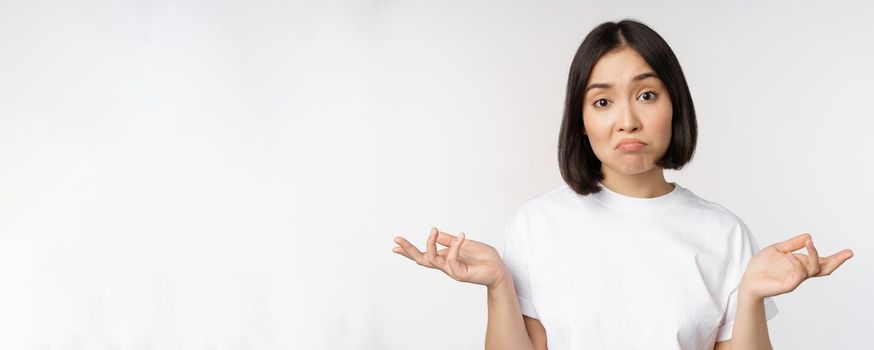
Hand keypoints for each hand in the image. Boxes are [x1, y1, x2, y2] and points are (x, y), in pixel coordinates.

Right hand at [392, 227, 506, 286]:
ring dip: (430, 244)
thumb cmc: (485, 258)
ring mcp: (452, 271)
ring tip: (432, 231)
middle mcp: (446, 266)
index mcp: (446, 259)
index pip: (424, 255)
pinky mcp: (461, 274)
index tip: (395, 244)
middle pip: (422, 260)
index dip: (409, 250)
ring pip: (433, 259)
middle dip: (409, 250)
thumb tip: (436, 232)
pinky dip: (455, 246)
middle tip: (397, 241)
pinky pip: (452, 259)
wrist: (500, 270)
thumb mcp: (465, 244)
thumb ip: (450, 241)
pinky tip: (462, 236)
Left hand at [740, 233, 853, 299]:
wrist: (748, 280)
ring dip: (813, 255)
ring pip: (813, 269)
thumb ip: (792, 244)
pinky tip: (790, 255)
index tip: (848, 251)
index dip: (835, 257)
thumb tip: (808, 236)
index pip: (821, 261)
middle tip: (848, 253)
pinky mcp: (788, 285)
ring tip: (809, 244)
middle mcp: (801, 272)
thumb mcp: (778, 250)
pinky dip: (797, 263)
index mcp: (800, 264)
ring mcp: (796, 279)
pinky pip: (799, 274)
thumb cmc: (762, 266)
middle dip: (837, 261)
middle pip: (824, 269)